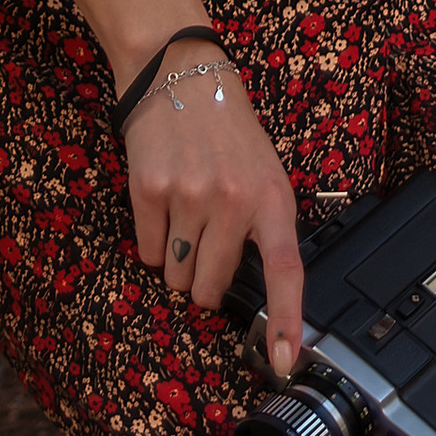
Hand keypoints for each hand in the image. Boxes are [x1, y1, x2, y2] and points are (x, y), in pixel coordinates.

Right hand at [122, 45, 304, 377]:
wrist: (182, 74)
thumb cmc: (229, 130)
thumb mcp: (265, 173)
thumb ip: (264, 227)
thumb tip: (258, 291)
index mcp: (272, 198)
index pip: (285, 271)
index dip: (286, 321)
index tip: (284, 361)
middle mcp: (233, 200)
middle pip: (210, 288)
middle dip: (204, 279)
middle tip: (206, 241)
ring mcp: (190, 197)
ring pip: (176, 276)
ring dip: (177, 261)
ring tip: (185, 213)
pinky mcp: (149, 191)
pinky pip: (149, 252)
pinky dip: (154, 241)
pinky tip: (163, 203)